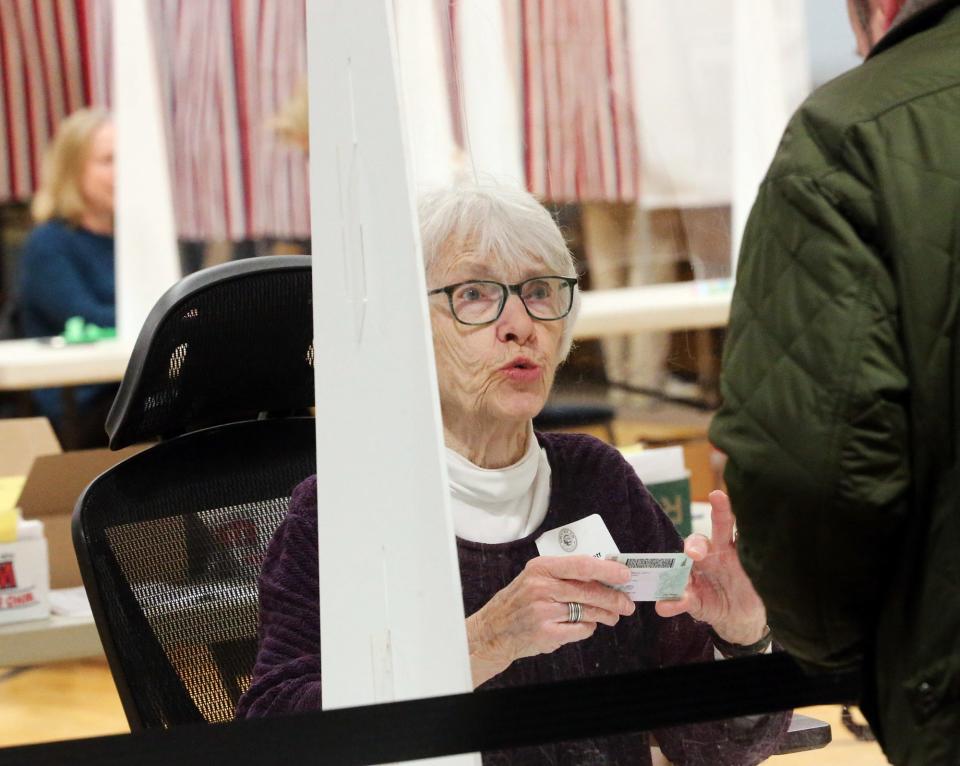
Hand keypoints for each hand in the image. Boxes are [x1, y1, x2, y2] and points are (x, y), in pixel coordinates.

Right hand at [466, 556, 634, 686]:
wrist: (494, 630)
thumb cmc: (519, 601)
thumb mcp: (535, 578)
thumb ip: (564, 575)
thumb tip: (603, 575)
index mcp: (541, 567)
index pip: (582, 565)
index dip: (607, 569)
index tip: (625, 574)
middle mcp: (541, 587)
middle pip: (589, 590)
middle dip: (614, 598)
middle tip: (627, 603)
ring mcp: (543, 611)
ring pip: (588, 611)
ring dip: (605, 615)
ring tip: (613, 616)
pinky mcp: (546, 633)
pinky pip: (580, 630)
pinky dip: (588, 628)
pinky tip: (587, 625)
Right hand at [654, 490, 766, 646]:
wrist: (743, 617)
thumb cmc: (752, 586)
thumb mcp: (763, 578)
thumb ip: (763, 572)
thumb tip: (772, 565)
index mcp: (727, 547)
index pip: (723, 523)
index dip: (720, 508)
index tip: (717, 495)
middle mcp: (709, 558)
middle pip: (699, 543)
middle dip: (695, 545)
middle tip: (695, 553)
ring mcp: (696, 578)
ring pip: (682, 571)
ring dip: (676, 576)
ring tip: (682, 590)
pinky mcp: (690, 599)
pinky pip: (678, 599)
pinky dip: (671, 603)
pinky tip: (665, 607)